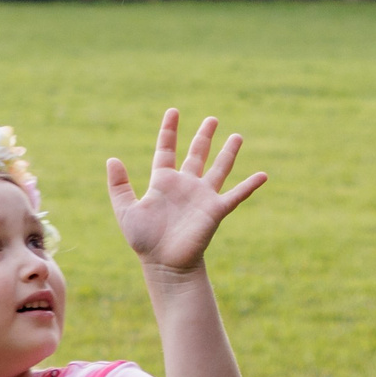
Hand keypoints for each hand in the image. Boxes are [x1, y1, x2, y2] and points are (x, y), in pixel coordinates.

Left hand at [106, 109, 267, 274]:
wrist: (164, 264)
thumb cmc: (144, 241)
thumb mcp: (126, 210)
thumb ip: (119, 185)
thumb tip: (112, 159)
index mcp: (163, 182)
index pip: (166, 150)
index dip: (169, 131)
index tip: (173, 112)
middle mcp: (185, 185)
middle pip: (197, 154)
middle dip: (204, 136)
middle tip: (212, 119)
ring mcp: (202, 196)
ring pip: (219, 168)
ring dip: (228, 153)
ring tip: (237, 136)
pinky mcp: (215, 210)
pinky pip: (236, 195)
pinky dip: (250, 185)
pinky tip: (263, 175)